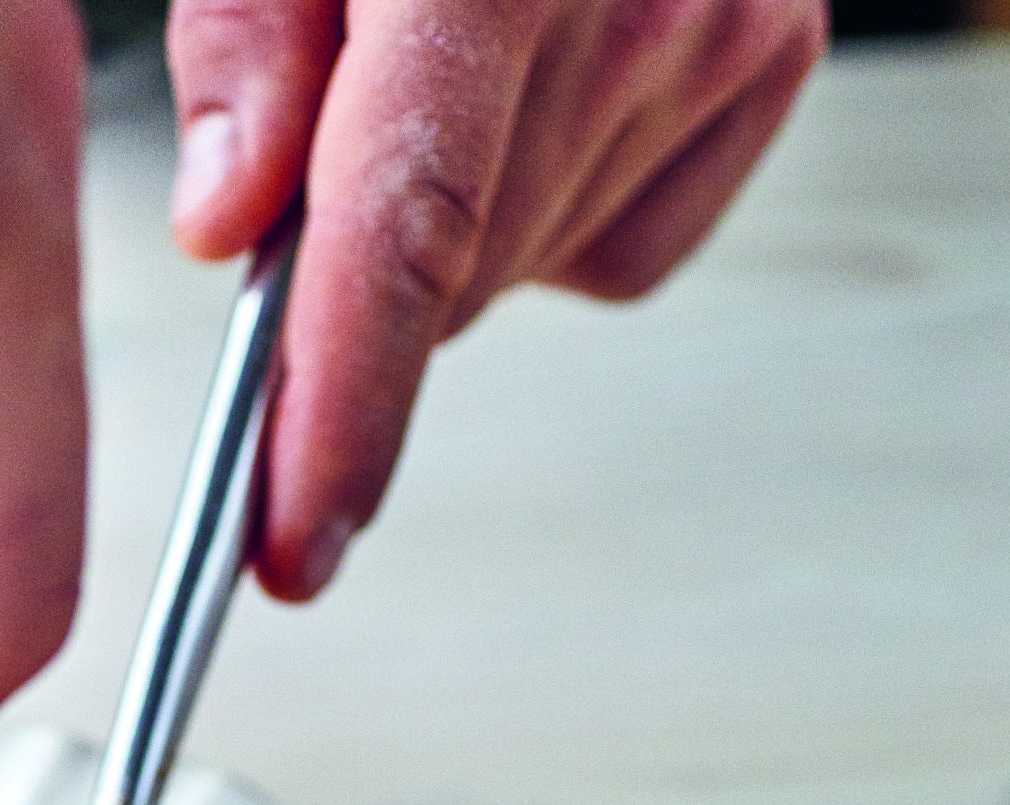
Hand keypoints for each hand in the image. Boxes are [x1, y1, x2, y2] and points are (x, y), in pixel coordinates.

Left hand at [167, 0, 823, 597]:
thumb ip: (248, 35)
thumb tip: (234, 236)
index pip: (404, 233)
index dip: (342, 413)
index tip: (294, 548)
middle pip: (448, 277)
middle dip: (359, 266)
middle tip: (330, 131)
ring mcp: (726, 26)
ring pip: (518, 272)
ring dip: (453, 225)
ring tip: (454, 61)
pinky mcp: (775, 53)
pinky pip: (617, 245)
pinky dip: (554, 205)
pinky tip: (545, 90)